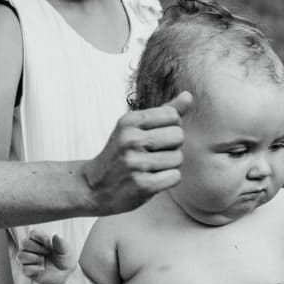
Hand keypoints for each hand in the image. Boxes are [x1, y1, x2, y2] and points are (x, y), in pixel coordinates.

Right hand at [18, 231, 75, 283]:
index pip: (32, 233)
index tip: (48, 242)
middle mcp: (32, 249)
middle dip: (36, 247)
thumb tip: (56, 236)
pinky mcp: (27, 272)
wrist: (65, 276)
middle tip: (47, 252)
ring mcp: (28, 261)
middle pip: (24, 242)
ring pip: (20, 256)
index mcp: (40, 241)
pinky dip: (33, 268)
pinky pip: (24, 268)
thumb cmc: (64, 261)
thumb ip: (62, 243)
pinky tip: (42, 269)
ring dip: (33, 258)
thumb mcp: (66, 251)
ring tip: (43, 261)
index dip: (39, 236)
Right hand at [80, 92, 192, 213]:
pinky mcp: (142, 185)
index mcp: (129, 121)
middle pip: (178, 136)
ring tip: (150, 168)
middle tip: (152, 154)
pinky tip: (151, 180)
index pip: (172, 115)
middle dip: (172, 147)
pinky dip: (167, 180)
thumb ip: (165, 111)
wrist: (94, 187)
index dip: (170, 127)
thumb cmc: (121, 154)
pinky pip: (175, 177)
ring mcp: (135, 163)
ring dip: (169, 165)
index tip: (154, 136)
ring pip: (178, 158)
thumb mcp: (136, 128)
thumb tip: (189, 96)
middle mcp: (130, 139)